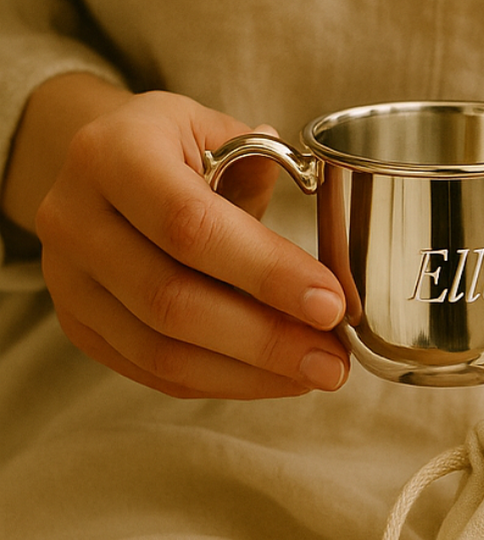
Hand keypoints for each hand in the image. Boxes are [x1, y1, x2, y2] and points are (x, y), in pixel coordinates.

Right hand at [21, 74, 349, 397]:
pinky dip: (222, 381)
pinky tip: (274, 378)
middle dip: (267, 339)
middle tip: (334, 361)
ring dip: (250, 373)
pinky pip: (153, 371)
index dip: (266, 272)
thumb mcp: (213, 129)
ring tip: (315, 373)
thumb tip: (319, 246)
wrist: (96, 167)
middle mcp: (73, 218)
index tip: (331, 305)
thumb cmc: (174, 148)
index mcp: (112, 153)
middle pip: (173, 300)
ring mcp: (65, 279)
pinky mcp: (76, 324)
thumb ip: (266, 175)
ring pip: (161, 350)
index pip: (191, 225)